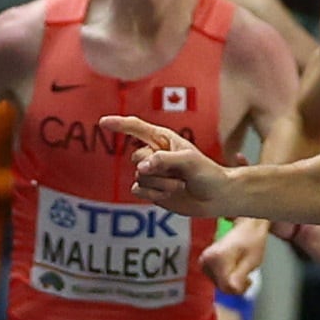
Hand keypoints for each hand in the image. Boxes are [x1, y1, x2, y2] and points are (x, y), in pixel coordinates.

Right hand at [110, 113, 234, 216]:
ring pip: (139, 176)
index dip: (119, 124)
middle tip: (178, 174)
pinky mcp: (151, 190)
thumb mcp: (189, 161)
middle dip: (155, 168)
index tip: (103, 122)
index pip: (136, 128)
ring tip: (180, 185)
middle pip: (136, 157)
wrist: (216, 197)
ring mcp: (152, 173)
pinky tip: (169, 195)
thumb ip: (164, 160)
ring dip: (160, 184)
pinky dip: (153, 194)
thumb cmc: (207, 173)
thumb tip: (141, 168)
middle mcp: (155, 155)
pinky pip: (138, 190)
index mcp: (163, 140)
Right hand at [202, 217, 268, 294]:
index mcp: (217, 258)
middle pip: (222, 287)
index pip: (226, 287)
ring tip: (241, 269)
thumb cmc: (252, 240)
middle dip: (236, 285)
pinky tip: (233, 269)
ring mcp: (204, 262)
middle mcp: (207, 259)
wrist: (247, 227)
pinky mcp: (204, 264)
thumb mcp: (252, 261)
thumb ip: (241, 277)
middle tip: (247, 275)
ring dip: (232, 282)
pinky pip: (217, 280)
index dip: (240, 288)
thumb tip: (233, 290)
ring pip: (219, 285)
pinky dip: (226, 278)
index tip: (248, 280)